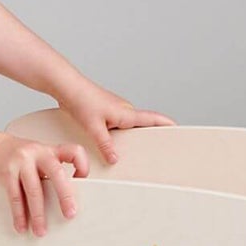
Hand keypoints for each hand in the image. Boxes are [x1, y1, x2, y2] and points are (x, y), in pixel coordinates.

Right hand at [0, 133, 88, 237]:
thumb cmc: (12, 154)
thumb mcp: (35, 155)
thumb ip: (48, 170)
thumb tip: (62, 198)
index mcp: (48, 150)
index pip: (73, 151)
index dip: (83, 165)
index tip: (83, 181)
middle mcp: (37, 153)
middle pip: (56, 174)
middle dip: (65, 196)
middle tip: (70, 214)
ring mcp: (20, 162)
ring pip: (34, 190)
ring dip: (39, 214)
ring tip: (41, 230)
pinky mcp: (5, 172)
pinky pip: (15, 197)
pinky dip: (19, 215)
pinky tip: (21, 225)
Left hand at [55, 78, 176, 165]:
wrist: (67, 86)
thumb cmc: (81, 99)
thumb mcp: (94, 127)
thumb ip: (105, 145)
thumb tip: (114, 159)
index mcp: (126, 113)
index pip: (153, 119)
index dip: (166, 124)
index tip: (178, 128)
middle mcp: (124, 109)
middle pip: (143, 124)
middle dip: (150, 134)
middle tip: (158, 147)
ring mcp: (116, 109)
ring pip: (130, 124)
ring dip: (132, 134)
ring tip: (133, 149)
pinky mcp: (106, 110)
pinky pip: (119, 123)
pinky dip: (120, 132)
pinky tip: (112, 140)